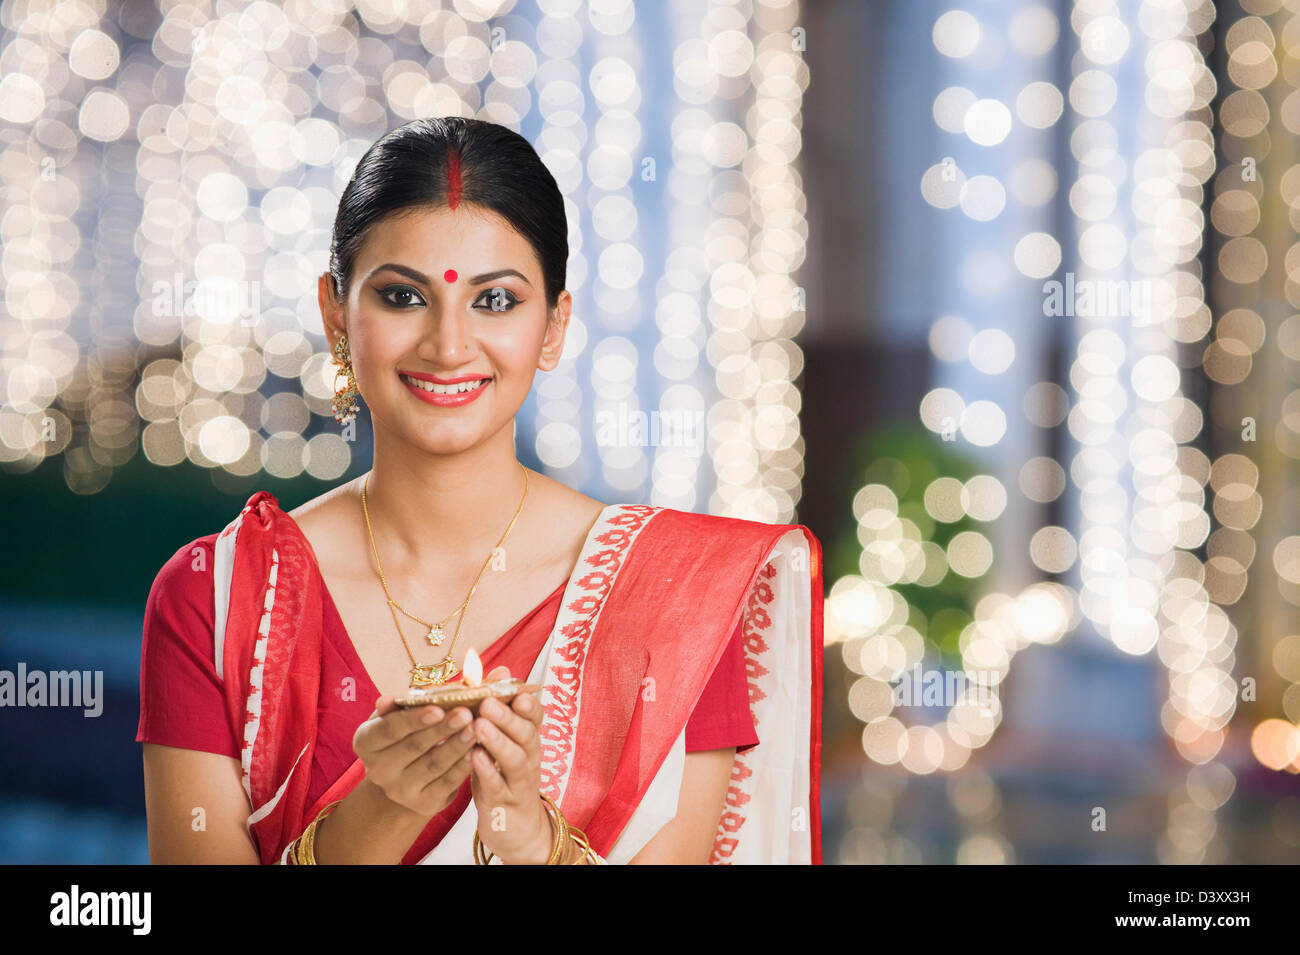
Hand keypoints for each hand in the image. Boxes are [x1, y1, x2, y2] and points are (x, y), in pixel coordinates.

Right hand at [353, 695, 476, 816]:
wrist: (409, 774)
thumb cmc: (405, 733)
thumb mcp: (396, 716)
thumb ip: (396, 706)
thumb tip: (386, 700)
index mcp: (365, 742)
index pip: (388, 729)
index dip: (413, 720)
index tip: (438, 709)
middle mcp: (377, 770)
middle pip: (413, 746)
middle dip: (442, 729)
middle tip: (466, 714)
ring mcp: (399, 790)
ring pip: (433, 764)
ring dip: (457, 746)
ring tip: (475, 728)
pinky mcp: (423, 803)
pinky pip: (447, 783)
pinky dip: (463, 766)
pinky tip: (476, 751)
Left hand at [469, 665, 552, 863]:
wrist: (518, 829)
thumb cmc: (505, 776)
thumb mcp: (504, 742)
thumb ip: (501, 708)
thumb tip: (500, 670)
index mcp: (528, 739)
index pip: (536, 716)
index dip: (528, 703)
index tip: (516, 689)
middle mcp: (529, 757)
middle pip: (526, 734)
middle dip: (508, 716)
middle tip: (488, 702)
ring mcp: (519, 781)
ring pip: (515, 759)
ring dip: (498, 741)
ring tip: (480, 726)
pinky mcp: (505, 803)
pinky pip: (498, 786)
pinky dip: (487, 771)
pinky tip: (474, 758)